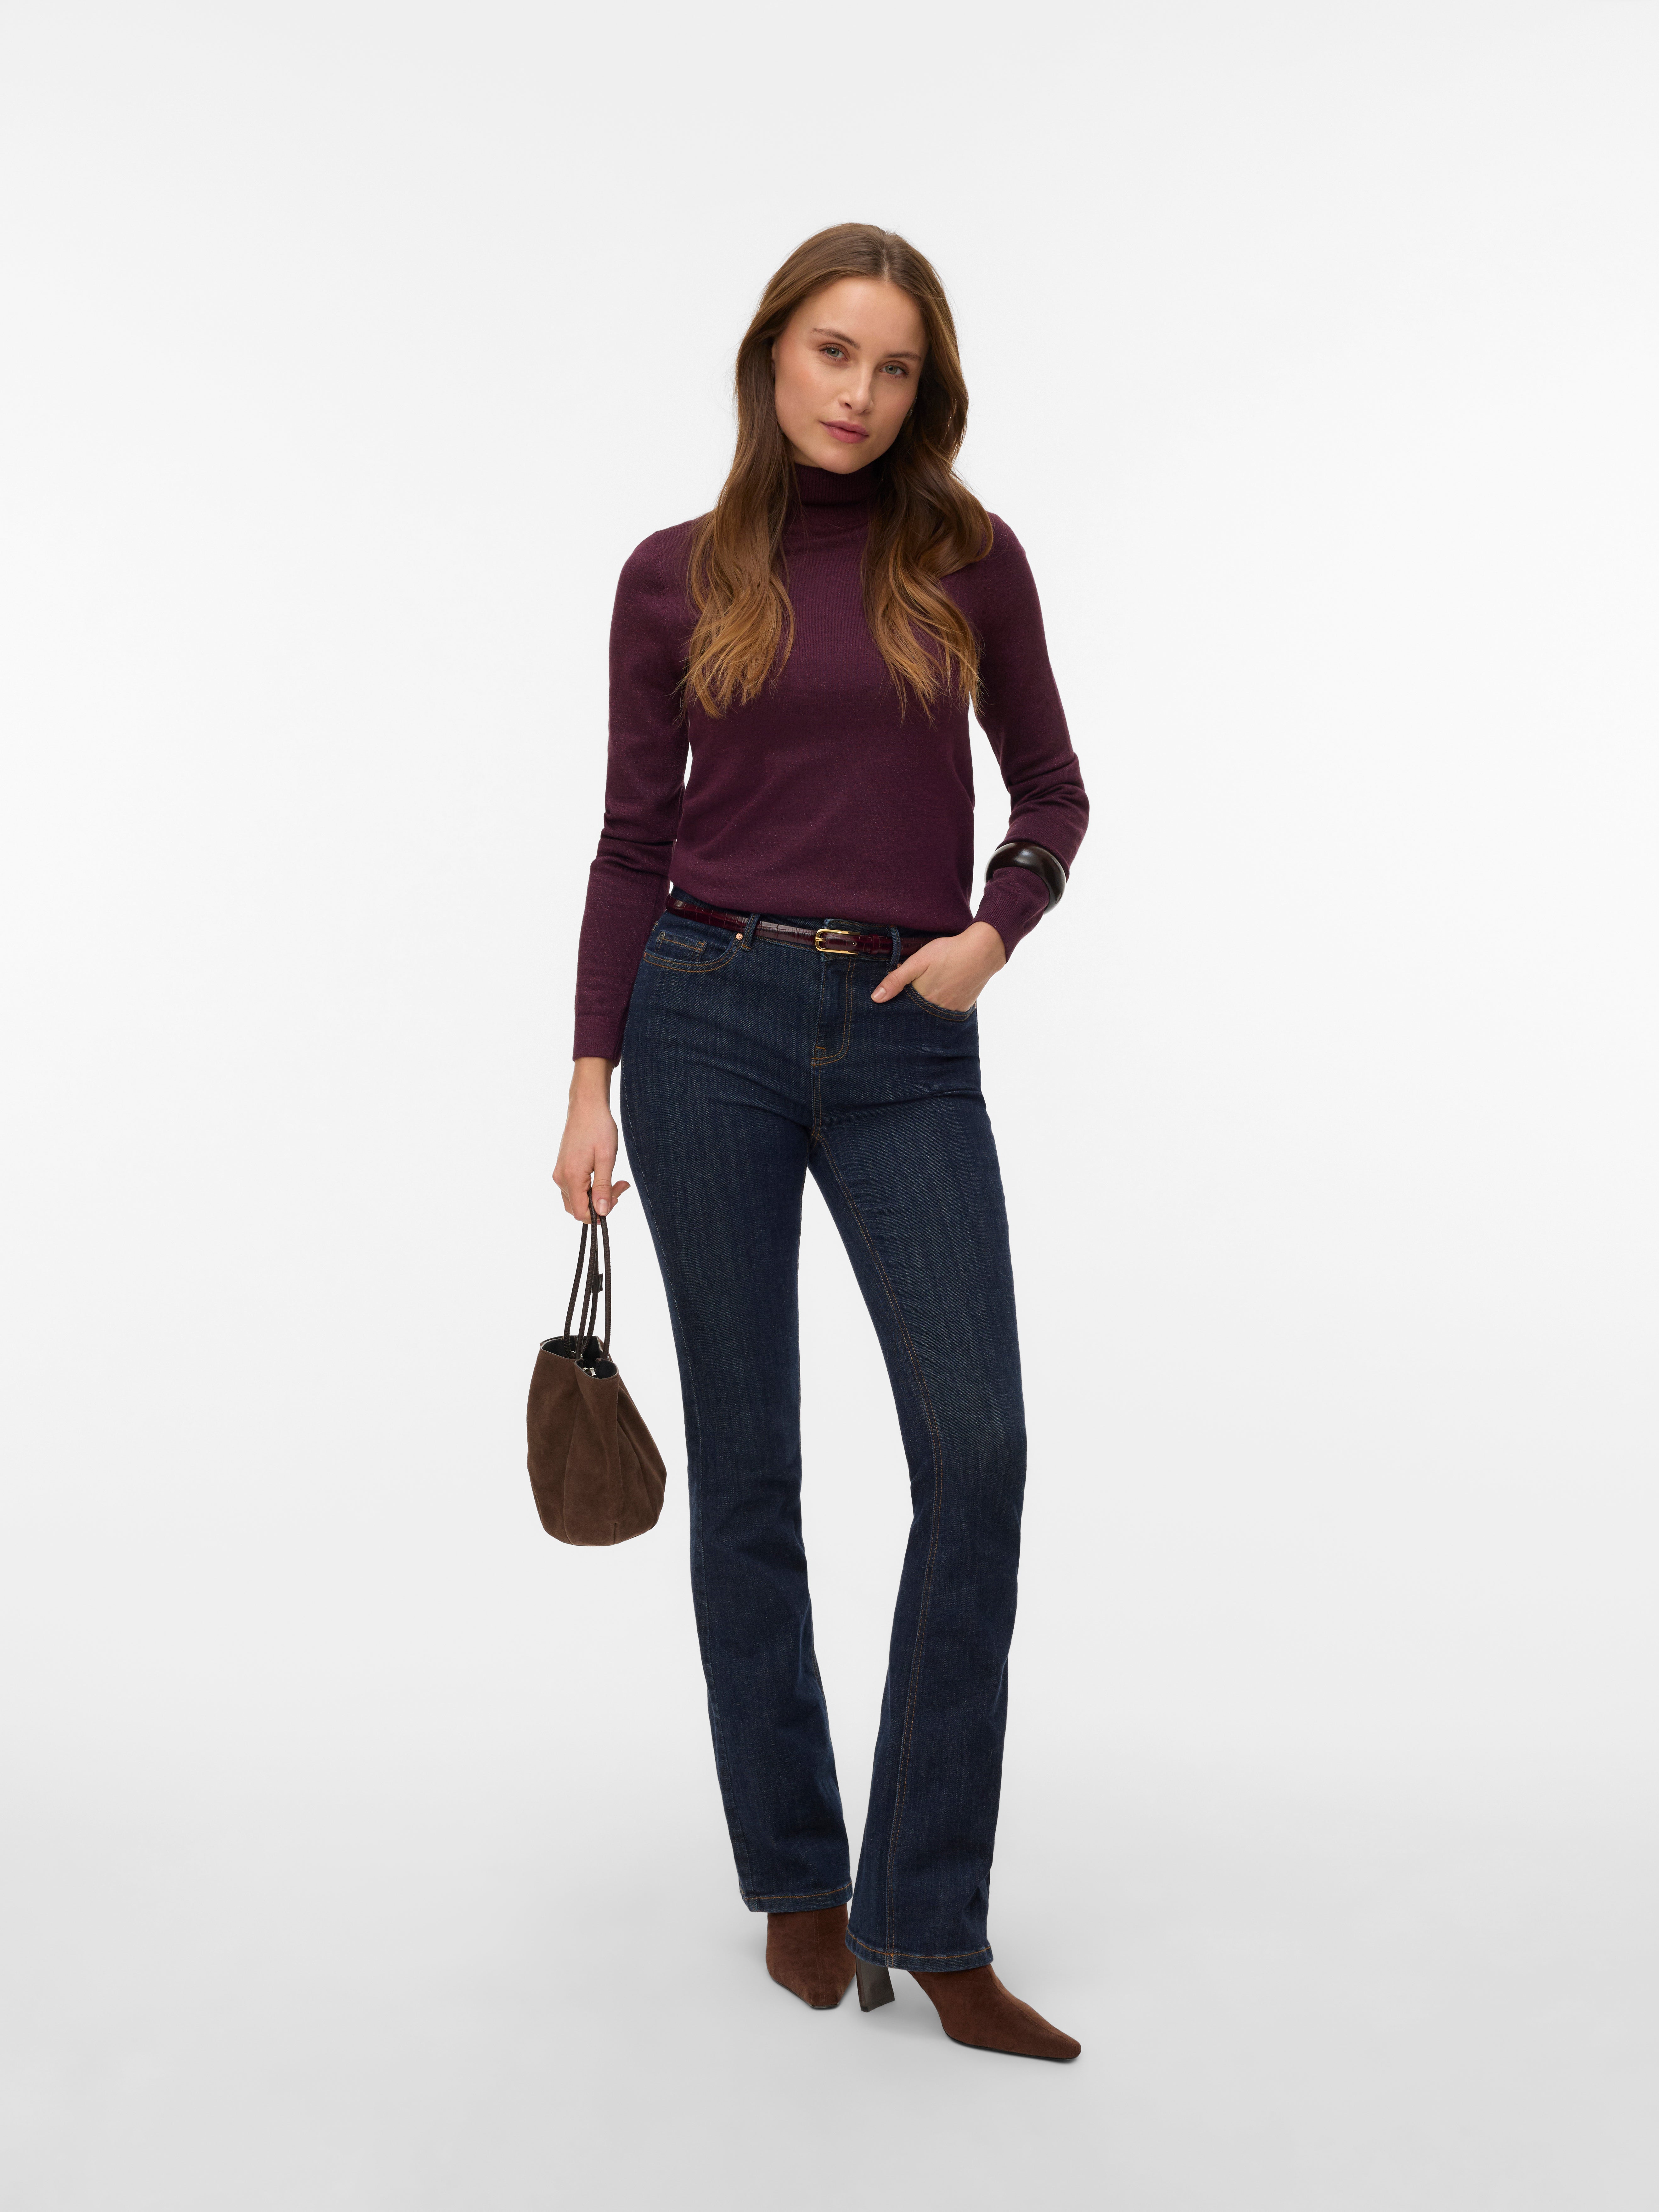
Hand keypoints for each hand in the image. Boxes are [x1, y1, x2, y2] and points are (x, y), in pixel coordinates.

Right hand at [553, 1057, 630, 1220]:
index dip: (600, 1213)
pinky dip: (589, 1187)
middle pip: (578, 1208)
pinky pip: (574, 1187)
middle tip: (621, 1185)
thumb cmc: (598, 1127)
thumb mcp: (606, 1158)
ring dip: (596, 1195)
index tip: (617, 1197)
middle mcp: (560, 1177)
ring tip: (616, 1180)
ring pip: (576, 1199)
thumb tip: (602, 1212)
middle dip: (601, 1203)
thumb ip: (603, 1187)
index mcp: (571, 1177)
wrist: (586, 1106)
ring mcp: (560, 1172)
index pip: (580, 1213)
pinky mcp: (563, 1167)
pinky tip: (603, 1174)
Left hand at [870, 921, 1006, 1012]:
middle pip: (917, 1016)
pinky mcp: (963, 1008)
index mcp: (923, 999)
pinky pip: (947, 1013)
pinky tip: (940, 996)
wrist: (983, 951)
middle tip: (908, 1000)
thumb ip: (896, 980)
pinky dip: (940, 1007)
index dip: (895, 1007)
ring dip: (925, 1010)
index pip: (903, 1011)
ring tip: (925, 996)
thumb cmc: (948, 953)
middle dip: (910, 1011)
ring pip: (932, 1015)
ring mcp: (951, 1010)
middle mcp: (936, 1010)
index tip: (888, 1006)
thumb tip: (875, 998)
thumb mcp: (917, 961)